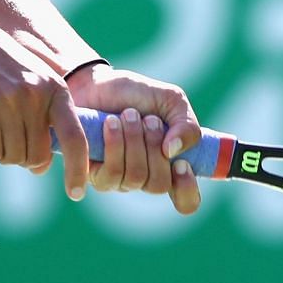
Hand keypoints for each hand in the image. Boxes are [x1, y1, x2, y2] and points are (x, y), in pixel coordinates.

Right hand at [0, 14, 91, 200]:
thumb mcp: (31, 84)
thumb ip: (42, 122)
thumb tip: (41, 168)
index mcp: (56, 89)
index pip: (75, 137)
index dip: (78, 169)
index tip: (75, 194)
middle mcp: (36, 95)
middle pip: (38, 155)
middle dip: (23, 160)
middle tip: (9, 146)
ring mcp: (9, 101)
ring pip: (13, 156)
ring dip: (2, 156)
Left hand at [65, 64, 202, 215]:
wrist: (95, 82)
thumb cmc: (135, 94)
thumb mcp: (171, 100)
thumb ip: (187, 125)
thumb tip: (173, 152)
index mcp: (169, 164)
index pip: (186, 200)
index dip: (187, 189)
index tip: (182, 164)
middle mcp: (145, 177)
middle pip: (159, 185)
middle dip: (154, 147)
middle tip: (149, 120)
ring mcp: (119, 180)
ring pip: (135, 178)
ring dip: (134, 141)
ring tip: (128, 115)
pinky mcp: (95, 176)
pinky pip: (111, 173)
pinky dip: (115, 144)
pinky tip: (111, 123)